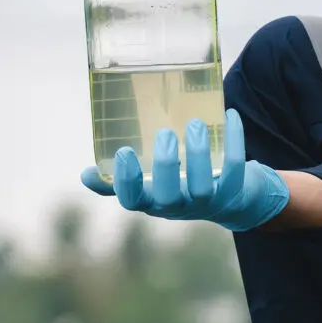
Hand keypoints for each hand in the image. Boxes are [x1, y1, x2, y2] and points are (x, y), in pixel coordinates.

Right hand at [79, 110, 289, 232]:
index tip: (124, 151)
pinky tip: (229, 116)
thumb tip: (86, 175)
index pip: (133, 201)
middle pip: (168, 198)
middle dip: (165, 167)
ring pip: (203, 187)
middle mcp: (179, 207)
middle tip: (165, 133)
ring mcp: (208, 202)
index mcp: (153, 201)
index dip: (126, 181)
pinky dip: (234, 142)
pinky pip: (236, 170)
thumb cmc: (182, 187)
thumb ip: (119, 182)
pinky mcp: (234, 191)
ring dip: (198, 155)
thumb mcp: (151, 187)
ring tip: (195, 124)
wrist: (233, 201)